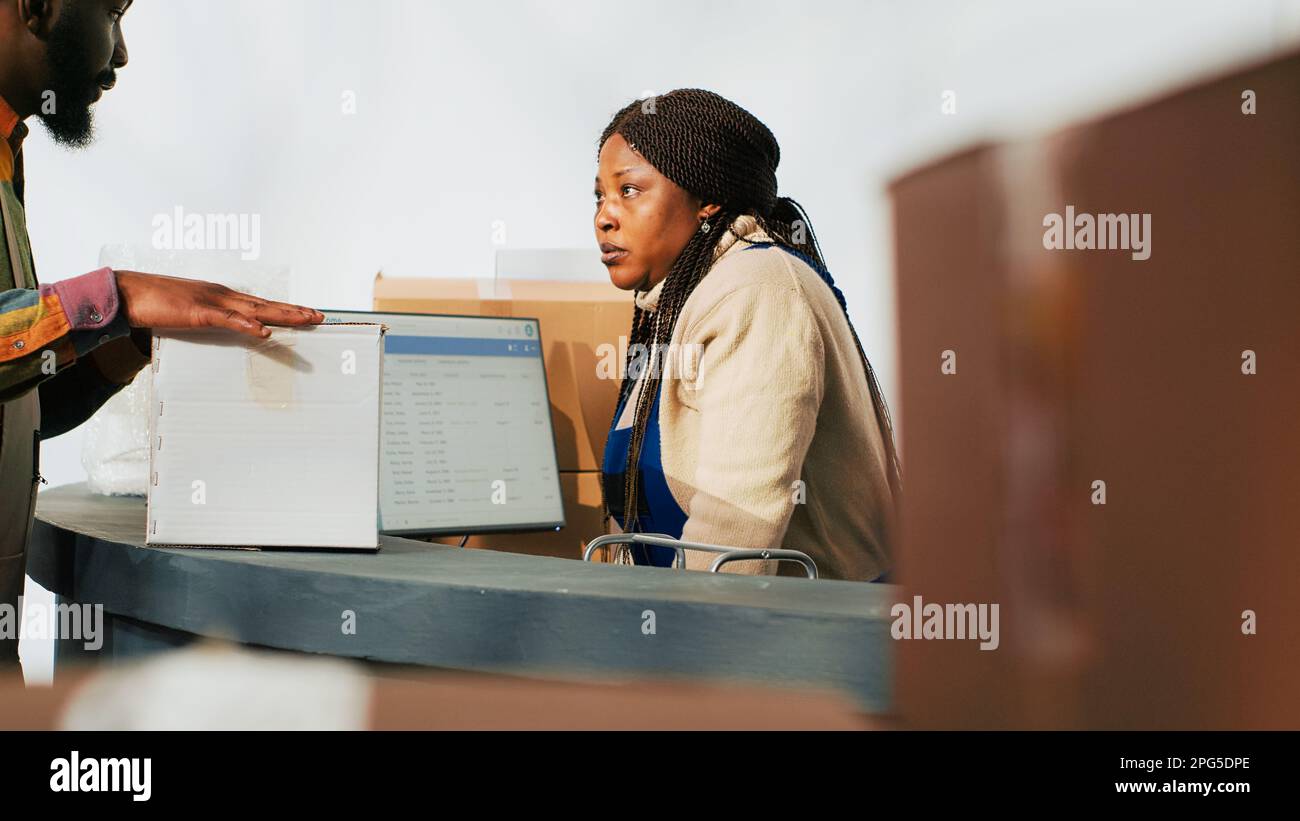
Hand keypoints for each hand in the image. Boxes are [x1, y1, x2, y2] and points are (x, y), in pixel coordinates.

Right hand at [114, 270, 324, 338]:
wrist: (129, 293)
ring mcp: (212, 301)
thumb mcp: (191, 313)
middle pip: (267, 304)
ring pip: (256, 309)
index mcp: (222, 296)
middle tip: (321, 317)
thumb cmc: (156, 304)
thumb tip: (227, 329)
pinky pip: (227, 319)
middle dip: (295, 311)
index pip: (261, 303)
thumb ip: (210, 320)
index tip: (307, 313)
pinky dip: (247, 325)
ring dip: (283, 314)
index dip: (286, 309)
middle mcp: (223, 295)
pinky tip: (264, 331)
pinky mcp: (198, 311)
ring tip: (306, 319)